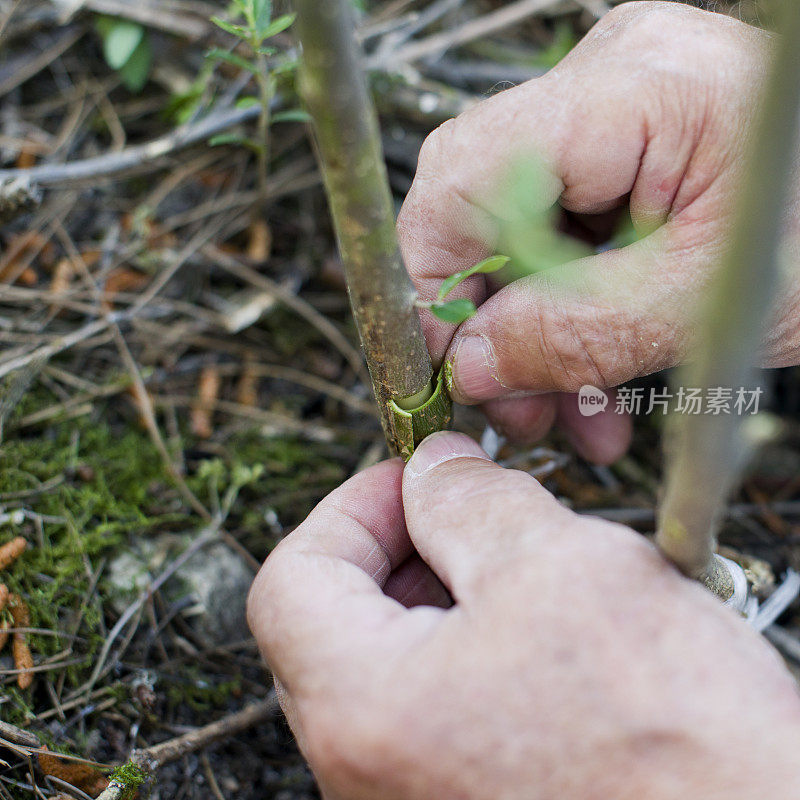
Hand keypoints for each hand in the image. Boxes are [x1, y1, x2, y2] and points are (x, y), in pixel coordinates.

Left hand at [248, 432, 799, 799]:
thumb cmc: (676, 745)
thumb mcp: (558, 570)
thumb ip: (468, 501)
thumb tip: (432, 468)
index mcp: (363, 709)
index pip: (293, 578)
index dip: (352, 507)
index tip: (411, 479)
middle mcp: (366, 771)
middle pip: (335, 621)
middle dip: (401, 546)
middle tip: (467, 511)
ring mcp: (411, 795)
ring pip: (390, 662)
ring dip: (443, 595)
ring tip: (523, 571)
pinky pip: (436, 708)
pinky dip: (472, 647)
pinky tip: (544, 632)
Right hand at [397, 2, 799, 462]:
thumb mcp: (704, 309)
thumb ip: (574, 335)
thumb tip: (469, 366)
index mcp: (633, 91)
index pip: (458, 179)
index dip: (437, 284)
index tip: (454, 371)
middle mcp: (610, 79)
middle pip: (481, 210)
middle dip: (494, 326)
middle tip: (520, 412)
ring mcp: (620, 108)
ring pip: (520, 234)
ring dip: (538, 334)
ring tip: (574, 415)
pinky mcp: (633, 144)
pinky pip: (565, 233)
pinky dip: (574, 310)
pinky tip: (599, 377)